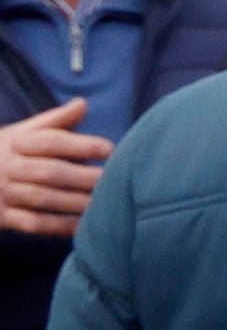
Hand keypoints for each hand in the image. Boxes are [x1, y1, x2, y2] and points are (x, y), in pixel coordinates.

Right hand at [0, 100, 105, 235]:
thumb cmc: (4, 153)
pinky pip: (33, 223)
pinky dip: (58, 225)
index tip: (110, 150)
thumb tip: (83, 103)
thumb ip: (54, 121)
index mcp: (15, 141)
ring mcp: (2, 192)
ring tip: (103, 204)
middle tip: (113, 181)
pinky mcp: (1, 217)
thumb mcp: (21, 133)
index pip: (50, 141)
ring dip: (75, 202)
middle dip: (83, 177)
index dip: (81, 144)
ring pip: (42, 198)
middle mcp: (7, 166)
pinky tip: (82, 226)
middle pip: (49, 171)